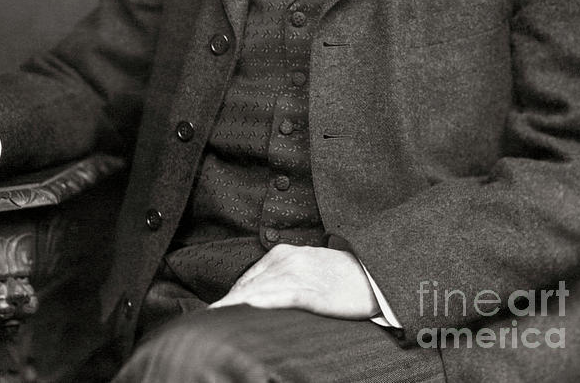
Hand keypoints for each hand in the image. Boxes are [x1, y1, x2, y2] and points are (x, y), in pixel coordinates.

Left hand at [209, 244, 378, 318]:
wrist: (373, 274)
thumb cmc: (338, 277)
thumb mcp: (304, 271)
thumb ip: (279, 280)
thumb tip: (253, 300)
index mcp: (281, 255)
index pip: (245, 282)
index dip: (227, 301)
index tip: (209, 316)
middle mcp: (285, 260)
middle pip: (247, 288)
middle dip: (226, 306)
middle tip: (205, 324)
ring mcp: (298, 274)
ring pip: (259, 292)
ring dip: (236, 307)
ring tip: (216, 322)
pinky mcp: (313, 291)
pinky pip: (282, 297)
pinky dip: (263, 303)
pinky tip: (248, 308)